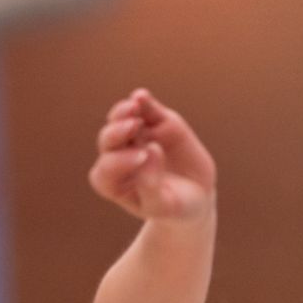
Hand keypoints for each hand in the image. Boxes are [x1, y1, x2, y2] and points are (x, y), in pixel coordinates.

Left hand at [87, 88, 215, 222]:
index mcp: (113, 182)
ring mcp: (136, 136)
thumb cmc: (174, 206)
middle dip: (117, 132)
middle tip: (133, 127)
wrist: (196, 196)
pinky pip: (145, 108)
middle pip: (108, 141)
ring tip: (134, 107)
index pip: (106, 169)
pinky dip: (143, 101)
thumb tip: (150, 149)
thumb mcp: (163, 206)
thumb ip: (150, 185)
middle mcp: (118, 156)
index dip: (119, 161)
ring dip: (123, 112)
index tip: (142, 158)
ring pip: (120, 119)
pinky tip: (141, 96)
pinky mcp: (156, 121)